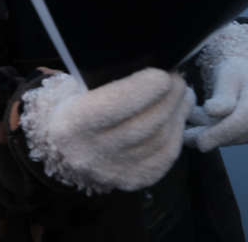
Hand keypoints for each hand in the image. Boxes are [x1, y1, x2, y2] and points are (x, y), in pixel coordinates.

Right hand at [21, 68, 192, 193]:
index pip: (115, 105)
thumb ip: (110, 78)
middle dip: (169, 99)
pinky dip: (176, 134)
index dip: (145, 89)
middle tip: (178, 80)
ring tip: (183, 96)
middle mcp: (90, 153)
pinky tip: (177, 117)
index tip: (163, 74)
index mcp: (72, 124)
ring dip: (177, 114)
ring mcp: (112, 172)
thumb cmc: (75, 106)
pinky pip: (164, 157)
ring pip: (159, 141)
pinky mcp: (131, 181)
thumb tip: (154, 66)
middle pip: (144, 124)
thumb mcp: (78, 89)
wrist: (64, 148)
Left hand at [184, 23, 247, 152]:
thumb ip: (222, 96)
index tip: (200, 142)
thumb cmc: (235, 71)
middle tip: (187, 138)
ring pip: (237, 138)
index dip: (219, 134)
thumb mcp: (226, 76)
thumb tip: (212, 112)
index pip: (240, 122)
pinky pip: (239, 138)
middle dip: (211, 137)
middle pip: (238, 134)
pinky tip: (204, 129)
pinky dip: (221, 135)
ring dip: (213, 136)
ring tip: (190, 131)